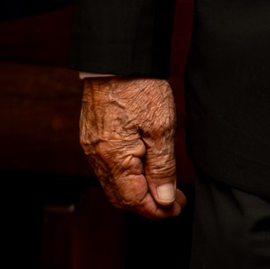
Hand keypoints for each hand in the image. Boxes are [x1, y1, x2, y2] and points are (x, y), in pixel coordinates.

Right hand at [79, 76, 184, 218]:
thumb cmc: (140, 88)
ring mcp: (92, 147)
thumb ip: (162, 166)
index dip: (156, 210)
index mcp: (113, 158)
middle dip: (148, 204)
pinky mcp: (92, 136)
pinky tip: (145, 169)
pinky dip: (127, 176)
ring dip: (139, 190)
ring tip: (164, 186)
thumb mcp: (161, 128)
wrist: (117, 58)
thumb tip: (163, 198)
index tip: (177, 208)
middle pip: (121, 197)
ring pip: (114, 183)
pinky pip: (108, 168)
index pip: (133, 200)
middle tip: (174, 201)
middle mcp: (97, 157)